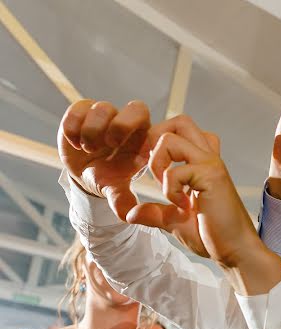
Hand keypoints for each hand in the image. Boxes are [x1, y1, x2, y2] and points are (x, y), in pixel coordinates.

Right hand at [58, 100, 150, 219]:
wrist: (84, 175)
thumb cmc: (109, 179)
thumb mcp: (117, 191)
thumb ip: (123, 201)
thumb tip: (129, 216)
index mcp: (144, 138)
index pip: (154, 121)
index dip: (138, 133)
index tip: (123, 152)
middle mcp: (127, 124)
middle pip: (136, 107)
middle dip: (120, 126)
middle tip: (107, 145)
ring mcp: (105, 117)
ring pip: (103, 107)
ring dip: (93, 130)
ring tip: (88, 149)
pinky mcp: (81, 113)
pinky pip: (77, 107)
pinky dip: (73, 126)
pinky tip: (75, 143)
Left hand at [132, 115, 259, 266]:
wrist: (236, 251)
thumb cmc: (212, 236)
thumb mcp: (175, 222)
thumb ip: (154, 213)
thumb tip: (130, 214)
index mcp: (201, 163)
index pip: (180, 131)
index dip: (159, 146)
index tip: (157, 176)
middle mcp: (208, 157)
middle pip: (178, 121)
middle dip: (155, 139)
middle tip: (157, 171)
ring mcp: (211, 164)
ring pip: (171, 136)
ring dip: (158, 161)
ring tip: (167, 187)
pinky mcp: (212, 177)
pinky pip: (176, 171)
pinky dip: (169, 188)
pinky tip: (182, 205)